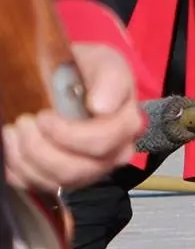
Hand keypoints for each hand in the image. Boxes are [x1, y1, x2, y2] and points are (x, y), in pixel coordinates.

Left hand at [4, 43, 143, 193]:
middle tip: (24, 122)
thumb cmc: (91, 72)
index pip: (102, 144)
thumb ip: (111, 80)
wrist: (75, 80)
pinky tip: (14, 145)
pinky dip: (17, 168)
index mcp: (126, 127)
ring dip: (25, 157)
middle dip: (41, 148)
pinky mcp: (63, 178)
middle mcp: (113, 155)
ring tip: (14, 130)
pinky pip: (36, 185)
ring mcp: (88, 170)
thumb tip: (102, 107)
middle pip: (77, 170)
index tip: (44, 116)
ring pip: (55, 181)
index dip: (68, 135)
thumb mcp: (106, 63)